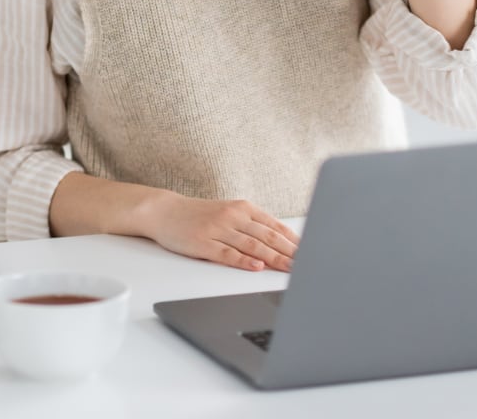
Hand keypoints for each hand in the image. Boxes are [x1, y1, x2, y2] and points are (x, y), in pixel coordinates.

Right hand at [138, 192, 298, 271]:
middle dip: (290, 252)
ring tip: (291, 269)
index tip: (311, 251)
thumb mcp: (229, 213)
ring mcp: (218, 230)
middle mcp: (232, 216)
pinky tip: (257, 266)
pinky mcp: (204, 244)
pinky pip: (228, 254)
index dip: (294, 241)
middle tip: (308, 264)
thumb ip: (252, 225)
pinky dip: (244, 261)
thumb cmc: (200, 215)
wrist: (165, 211)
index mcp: (242, 208)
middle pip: (267, 237)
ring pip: (252, 245)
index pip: (275, 226)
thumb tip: (281, 242)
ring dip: (274, 259)